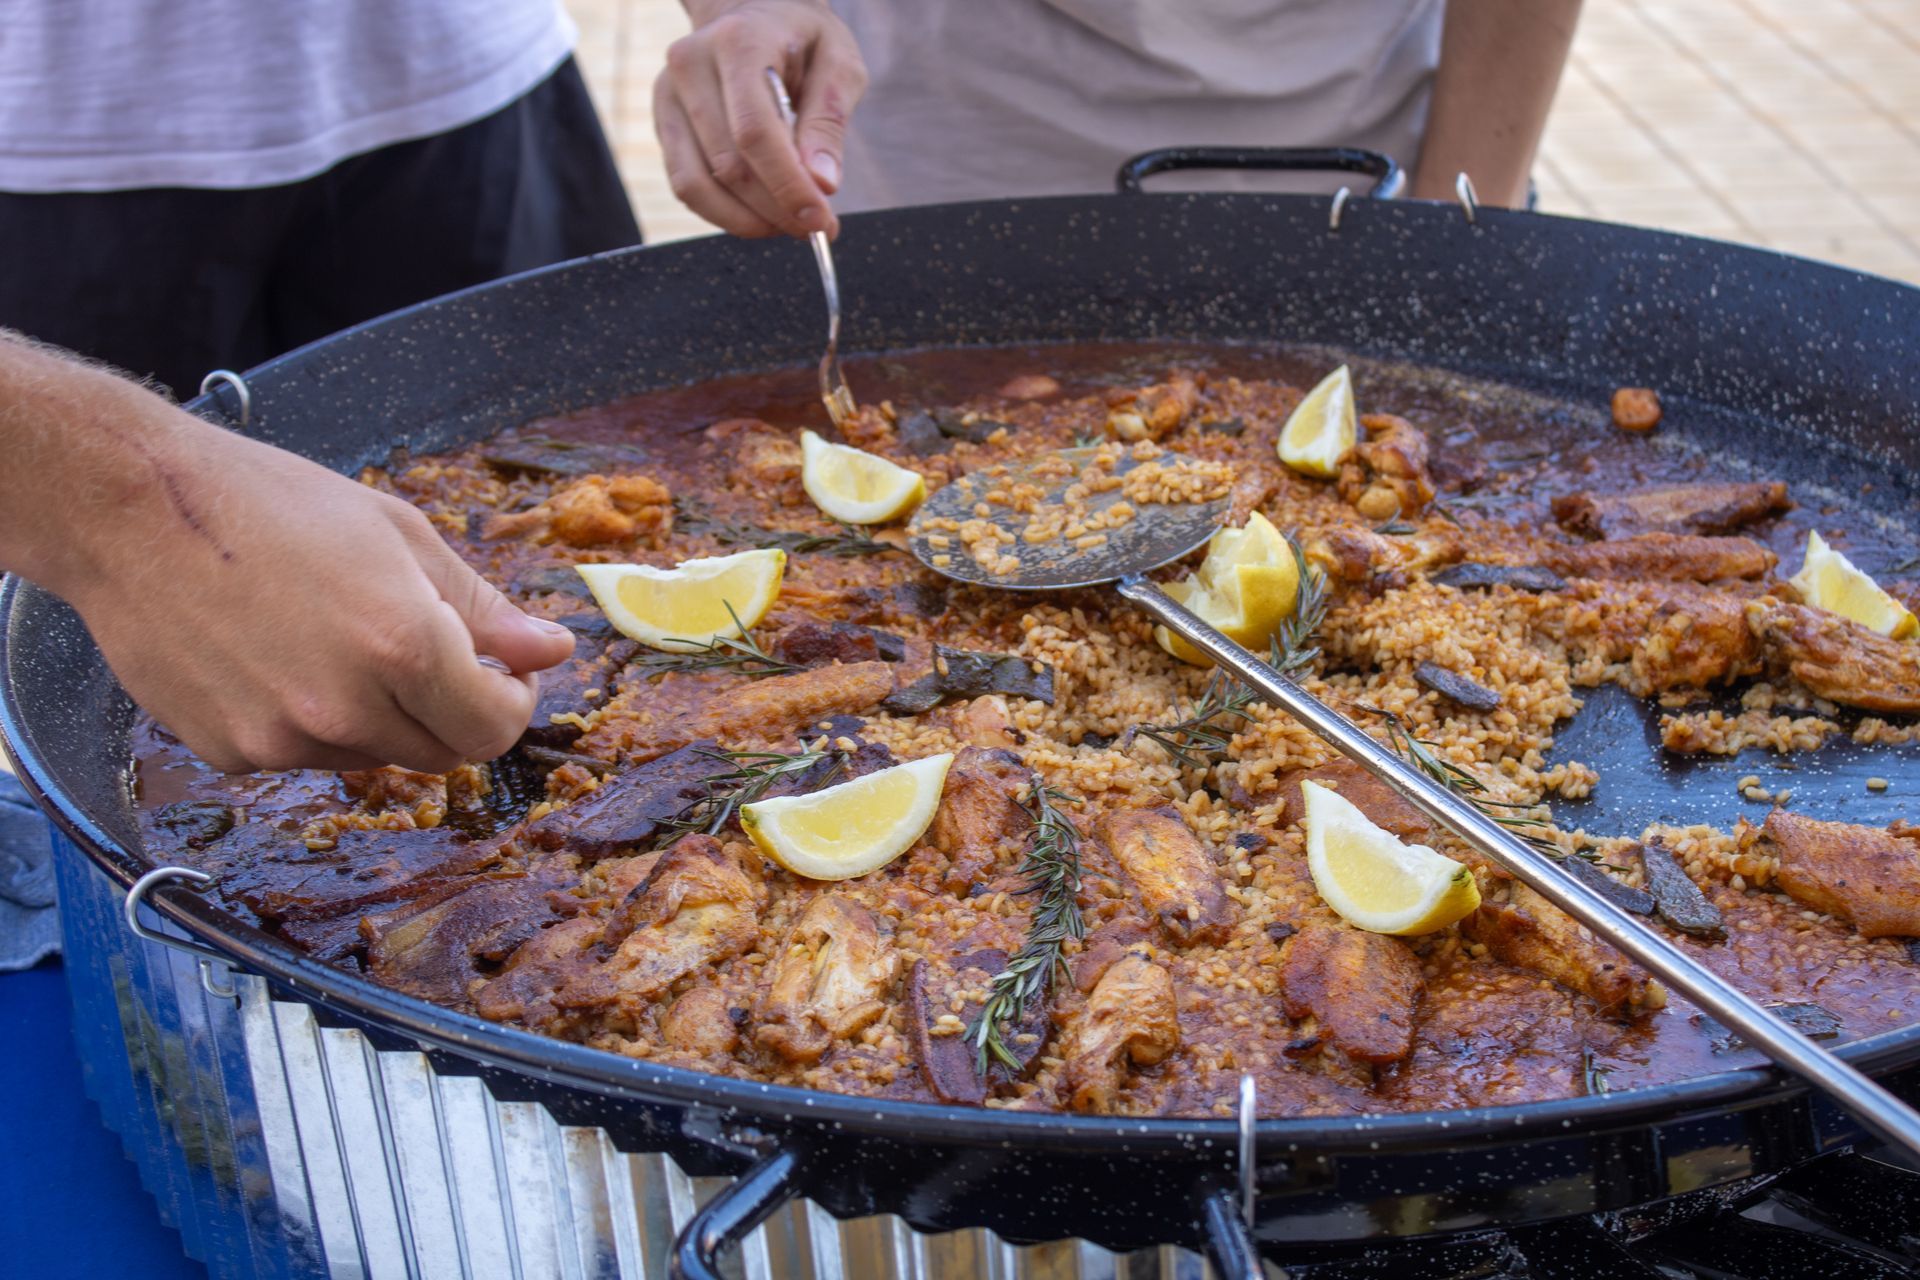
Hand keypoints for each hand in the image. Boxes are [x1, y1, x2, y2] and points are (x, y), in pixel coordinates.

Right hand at [61, 419, 575, 774]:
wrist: (129, 509)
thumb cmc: (269, 504)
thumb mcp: (399, 537)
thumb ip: (483, 609)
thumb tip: (553, 649)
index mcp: (402, 647)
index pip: (494, 729)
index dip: (511, 703)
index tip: (504, 674)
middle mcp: (344, 708)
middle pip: (439, 754)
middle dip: (453, 711)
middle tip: (432, 653)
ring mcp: (281, 739)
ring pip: (371, 755)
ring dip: (379, 715)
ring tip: (336, 636)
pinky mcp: (229, 753)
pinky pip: (302, 756)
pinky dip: (310, 722)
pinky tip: (278, 656)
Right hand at [655, 0, 867, 237]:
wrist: (754, 12)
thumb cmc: (802, 39)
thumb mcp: (839, 64)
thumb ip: (829, 121)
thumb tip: (821, 185)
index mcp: (739, 42)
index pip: (755, 132)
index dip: (787, 185)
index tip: (820, 220)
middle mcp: (691, 64)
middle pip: (729, 165)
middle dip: (776, 210)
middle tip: (816, 227)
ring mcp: (668, 94)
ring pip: (699, 185)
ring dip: (749, 221)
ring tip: (789, 224)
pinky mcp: (663, 122)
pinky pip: (686, 186)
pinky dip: (725, 214)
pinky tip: (760, 214)